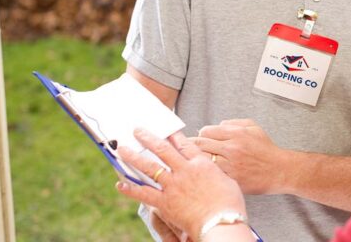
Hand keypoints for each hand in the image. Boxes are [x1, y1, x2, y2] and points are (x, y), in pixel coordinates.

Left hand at [116, 128, 245, 239]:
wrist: (222, 221)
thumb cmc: (230, 204)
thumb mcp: (227, 181)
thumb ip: (215, 174)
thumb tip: (212, 173)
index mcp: (201, 164)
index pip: (184, 145)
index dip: (173, 135)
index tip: (164, 129)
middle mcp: (185, 170)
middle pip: (163, 149)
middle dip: (148, 138)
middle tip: (137, 130)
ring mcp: (173, 185)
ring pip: (149, 167)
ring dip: (134, 157)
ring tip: (122, 149)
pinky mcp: (166, 202)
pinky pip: (144, 193)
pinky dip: (131, 189)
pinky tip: (120, 184)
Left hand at [193, 119, 290, 194]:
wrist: (280, 170)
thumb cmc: (266, 149)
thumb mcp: (254, 127)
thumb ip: (234, 122)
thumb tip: (218, 125)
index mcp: (236, 134)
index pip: (205, 131)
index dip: (202, 134)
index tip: (202, 138)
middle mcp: (232, 148)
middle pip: (200, 145)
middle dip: (194, 147)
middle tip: (192, 150)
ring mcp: (230, 165)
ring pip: (203, 160)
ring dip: (199, 161)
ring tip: (198, 161)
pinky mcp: (231, 180)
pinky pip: (212, 174)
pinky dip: (208, 172)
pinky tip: (209, 172)